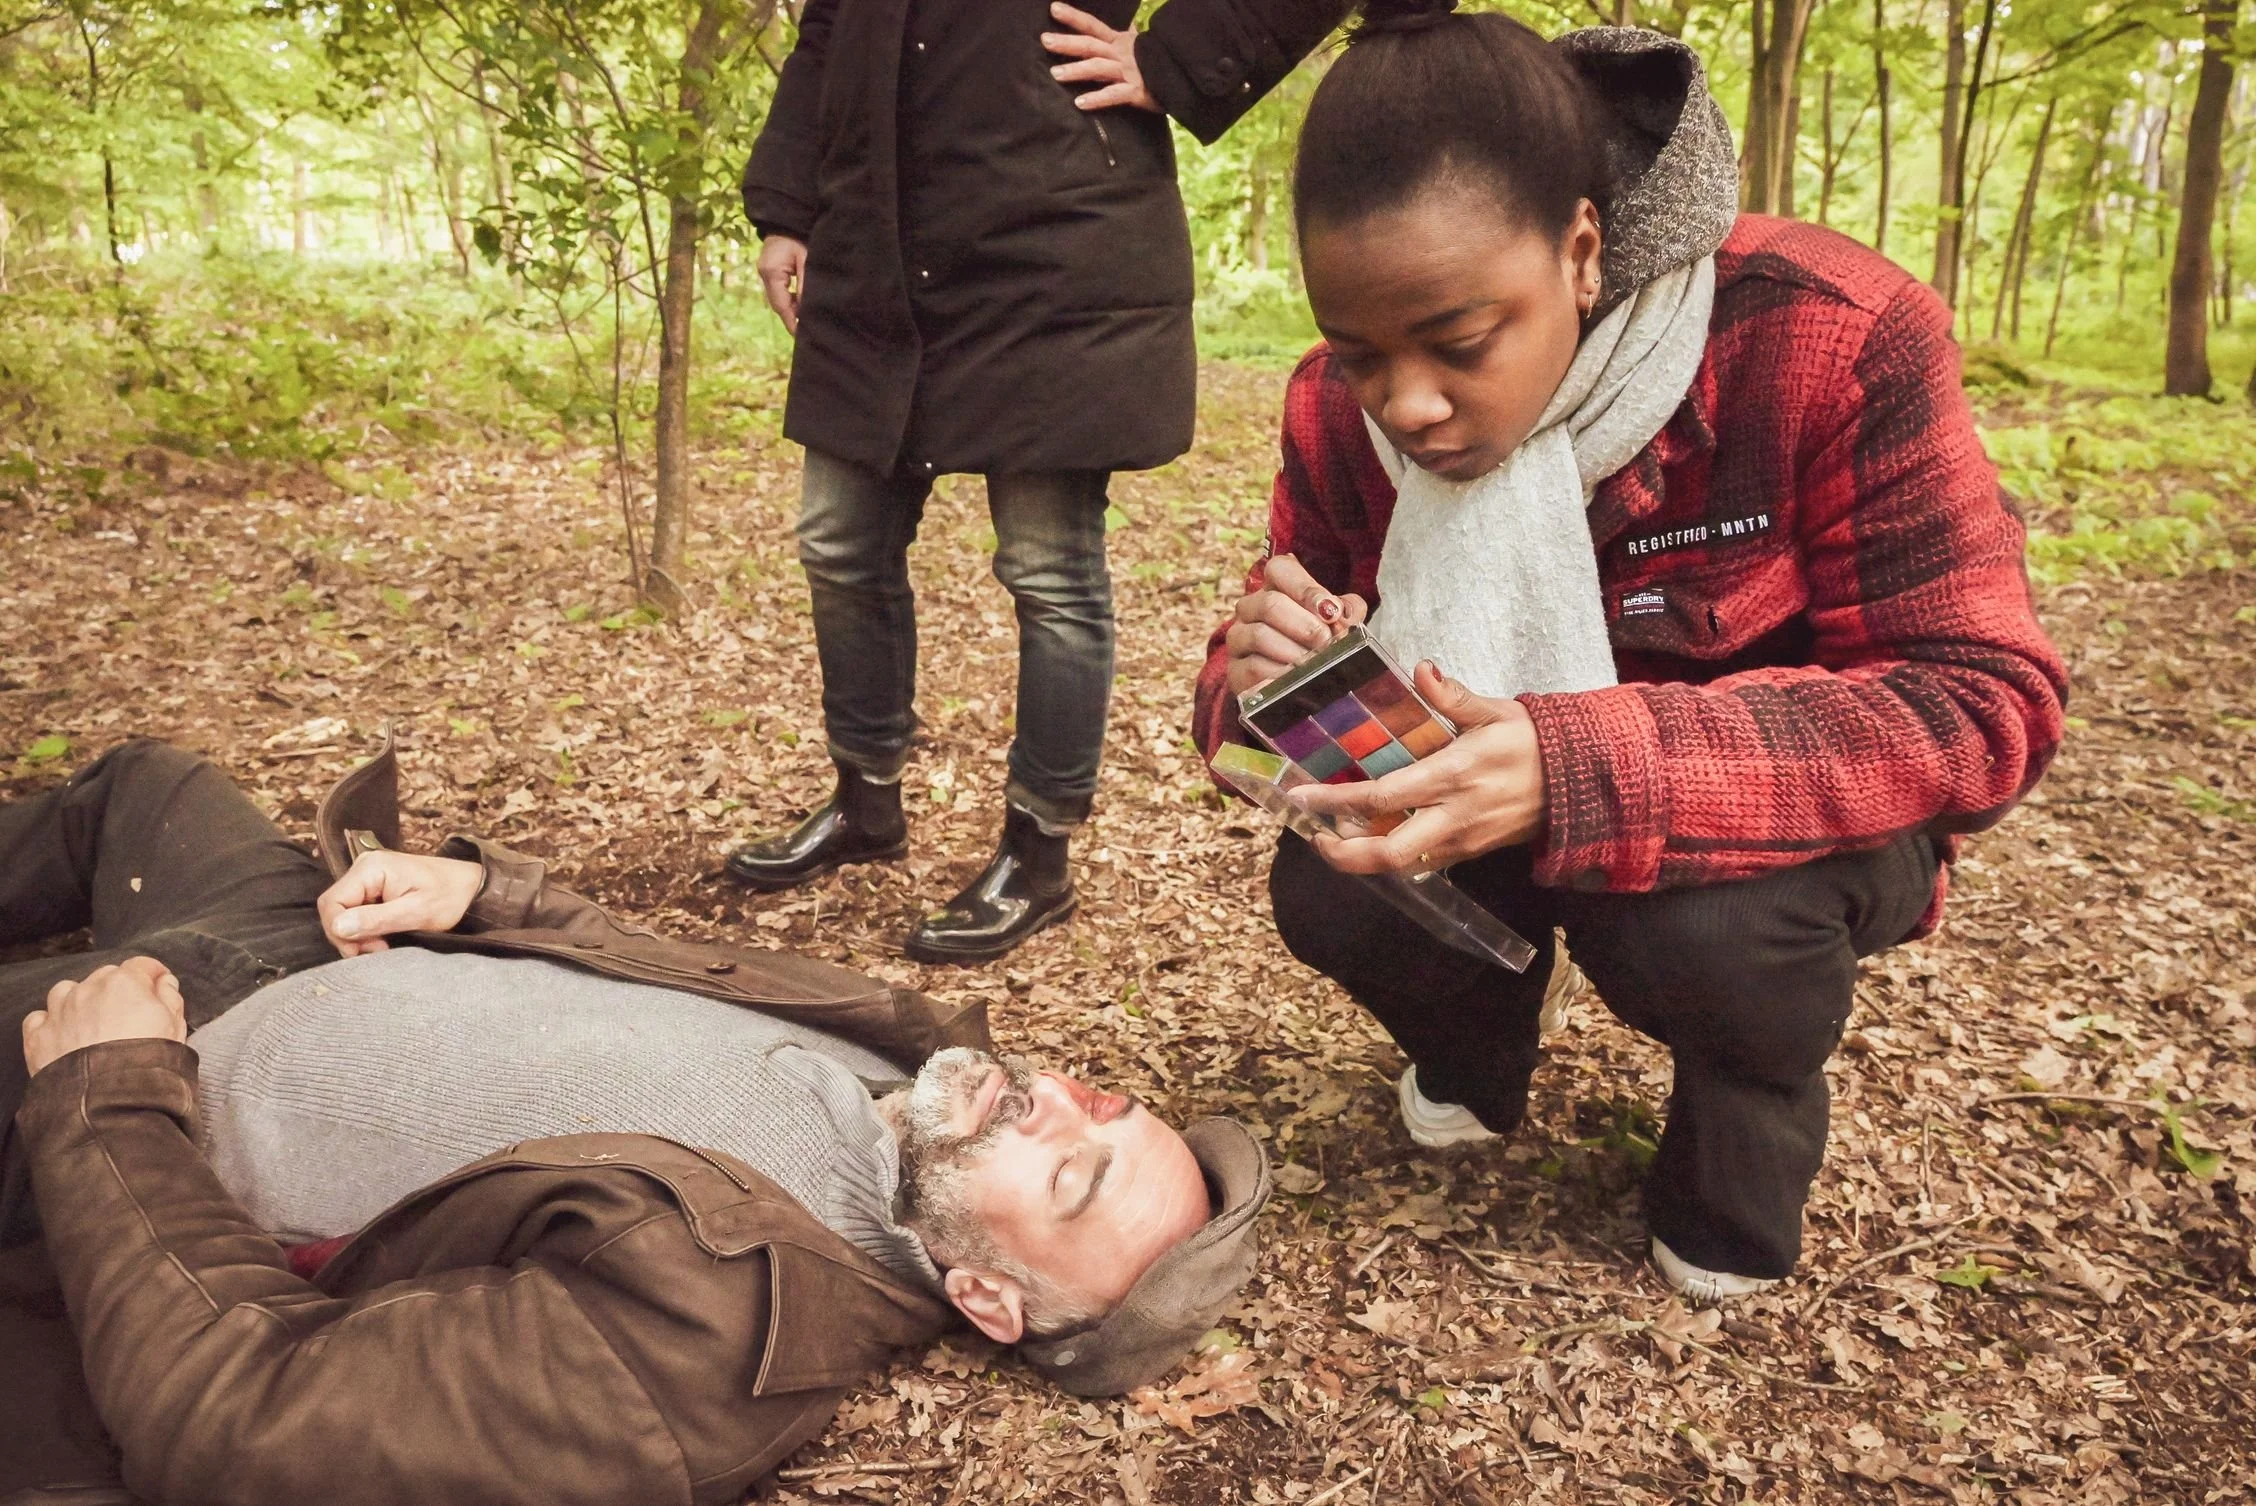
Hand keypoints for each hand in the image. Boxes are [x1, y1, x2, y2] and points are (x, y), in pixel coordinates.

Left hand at [23, 957, 186, 1076]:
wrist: (110, 1099)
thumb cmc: (147, 1062)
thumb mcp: (175, 1027)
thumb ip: (171, 998)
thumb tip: (165, 982)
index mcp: (125, 983)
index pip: (141, 965)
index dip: (154, 975)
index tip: (160, 985)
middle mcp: (88, 990)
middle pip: (105, 976)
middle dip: (119, 989)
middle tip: (131, 1013)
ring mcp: (60, 1011)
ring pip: (67, 991)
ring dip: (80, 1000)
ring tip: (93, 1022)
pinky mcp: (39, 1036)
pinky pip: (39, 1018)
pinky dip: (51, 1022)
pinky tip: (64, 1034)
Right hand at [318, 850, 484, 955]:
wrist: (475, 887)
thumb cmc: (451, 897)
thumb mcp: (416, 912)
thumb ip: (376, 920)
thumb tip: (338, 927)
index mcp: (371, 868)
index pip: (332, 902)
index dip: (340, 931)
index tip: (365, 950)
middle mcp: (365, 868)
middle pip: (335, 908)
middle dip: (350, 935)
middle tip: (378, 949)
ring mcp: (369, 877)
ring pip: (345, 913)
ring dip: (359, 934)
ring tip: (384, 944)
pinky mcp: (376, 888)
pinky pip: (358, 911)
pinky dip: (367, 929)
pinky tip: (385, 936)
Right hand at [757, 235, 807, 333]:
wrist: (786, 219)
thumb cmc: (798, 236)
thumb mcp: (805, 260)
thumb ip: (805, 284)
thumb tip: (807, 309)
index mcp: (771, 272)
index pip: (781, 304)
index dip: (791, 322)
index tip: (801, 335)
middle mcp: (764, 274)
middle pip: (778, 305)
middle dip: (792, 318)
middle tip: (808, 331)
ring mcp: (765, 273)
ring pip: (779, 299)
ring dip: (792, 309)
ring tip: (807, 320)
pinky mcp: (769, 271)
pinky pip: (779, 292)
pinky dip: (790, 300)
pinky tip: (802, 305)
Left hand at [1043, 2, 1159, 112]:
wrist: (1184, 79)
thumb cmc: (1158, 64)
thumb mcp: (1140, 45)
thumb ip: (1127, 34)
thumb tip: (1123, 21)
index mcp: (1120, 42)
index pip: (1093, 26)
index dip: (1073, 17)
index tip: (1053, 8)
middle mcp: (1122, 54)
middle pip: (1091, 45)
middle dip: (1067, 42)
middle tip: (1045, 41)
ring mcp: (1129, 72)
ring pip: (1098, 68)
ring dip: (1076, 70)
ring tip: (1055, 74)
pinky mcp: (1137, 92)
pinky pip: (1114, 94)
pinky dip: (1097, 98)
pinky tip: (1079, 103)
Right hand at [1223, 553, 1368, 696]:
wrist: (1297, 686)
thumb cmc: (1316, 645)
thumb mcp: (1336, 622)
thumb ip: (1347, 610)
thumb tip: (1345, 614)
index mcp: (1275, 587)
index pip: (1280, 569)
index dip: (1306, 589)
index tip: (1330, 611)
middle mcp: (1250, 609)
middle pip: (1270, 604)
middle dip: (1305, 626)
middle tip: (1326, 643)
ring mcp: (1238, 638)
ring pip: (1260, 635)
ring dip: (1294, 652)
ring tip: (1315, 664)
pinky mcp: (1235, 671)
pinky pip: (1253, 668)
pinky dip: (1281, 675)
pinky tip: (1298, 680)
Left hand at [1289, 661, 1547, 872]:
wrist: (1580, 782)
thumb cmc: (1534, 742)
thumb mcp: (1496, 710)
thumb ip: (1453, 696)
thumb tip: (1422, 669)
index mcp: (1453, 775)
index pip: (1382, 796)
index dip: (1335, 801)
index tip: (1302, 796)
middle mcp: (1454, 815)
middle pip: (1387, 853)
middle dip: (1342, 854)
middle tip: (1314, 834)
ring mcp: (1462, 840)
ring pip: (1402, 866)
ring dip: (1363, 859)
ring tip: (1335, 837)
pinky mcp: (1470, 852)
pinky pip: (1422, 863)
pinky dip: (1391, 855)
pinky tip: (1373, 836)